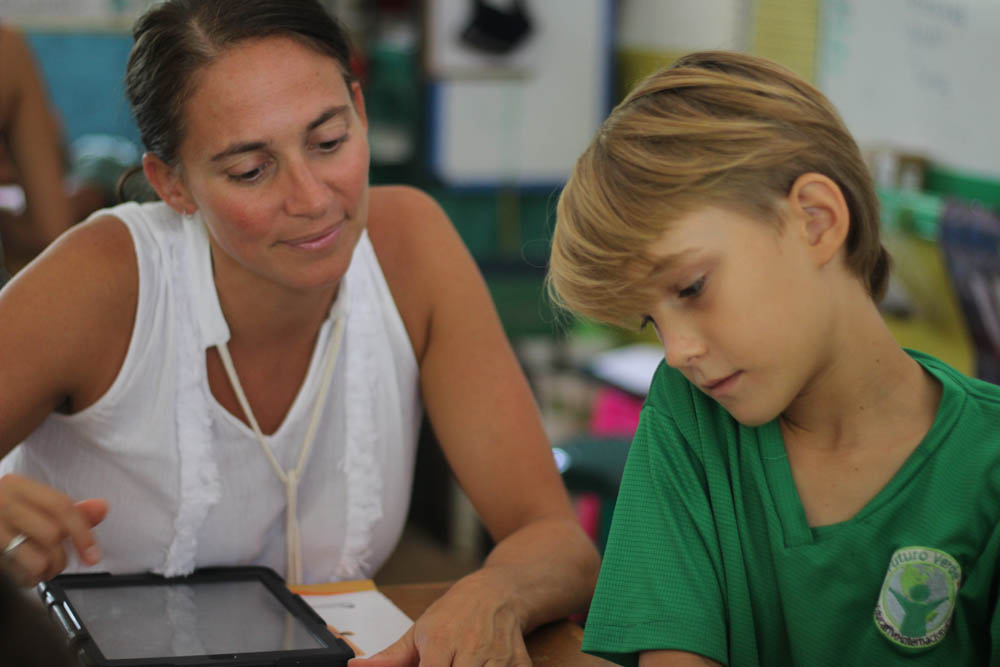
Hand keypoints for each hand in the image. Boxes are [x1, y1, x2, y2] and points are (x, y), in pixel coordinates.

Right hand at [0, 473, 106, 585]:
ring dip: (47, 571)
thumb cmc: (1, 513)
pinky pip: (15, 572)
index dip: (83, 533)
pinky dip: (28, 579)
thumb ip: (70, 510)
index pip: (61, 507)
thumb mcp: (33, 505)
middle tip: (59, 562)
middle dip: (62, 556)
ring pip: (35, 558)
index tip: (94, 556)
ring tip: (43, 569)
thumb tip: (102, 508)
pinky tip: (26, 574)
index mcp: (17, 485)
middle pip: (51, 534)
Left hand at [349, 573, 531, 665]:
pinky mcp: (519, 664)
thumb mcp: (419, 630)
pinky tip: (484, 666)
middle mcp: (470, 650)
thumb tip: (356, 666)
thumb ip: (390, 657)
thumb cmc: (455, 612)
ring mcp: (497, 658)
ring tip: (458, 664)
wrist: (498, 592)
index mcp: (440, 641)